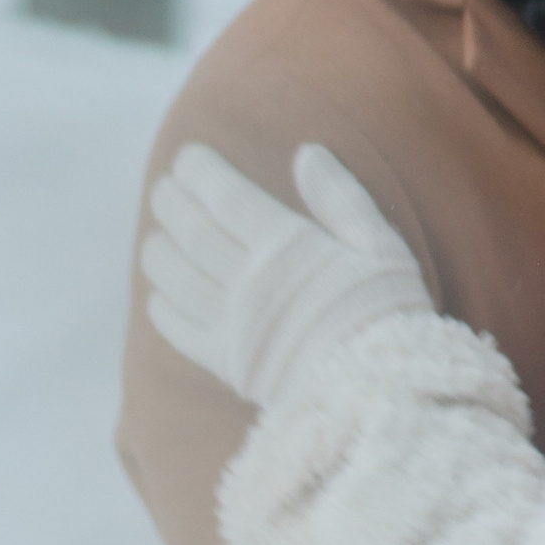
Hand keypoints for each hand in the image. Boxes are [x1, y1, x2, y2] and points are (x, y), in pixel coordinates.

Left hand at [144, 142, 430, 408]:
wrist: (381, 391)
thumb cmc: (388, 313)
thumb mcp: (381, 246)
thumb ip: (342, 198)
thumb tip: (306, 153)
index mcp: (288, 247)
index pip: (227, 197)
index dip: (201, 173)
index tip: (188, 158)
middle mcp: (251, 280)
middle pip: (194, 233)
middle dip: (172, 204)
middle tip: (163, 188)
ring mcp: (233, 323)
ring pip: (178, 279)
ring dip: (159, 253)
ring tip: (156, 237)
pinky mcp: (228, 363)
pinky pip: (181, 332)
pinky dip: (164, 311)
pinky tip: (158, 297)